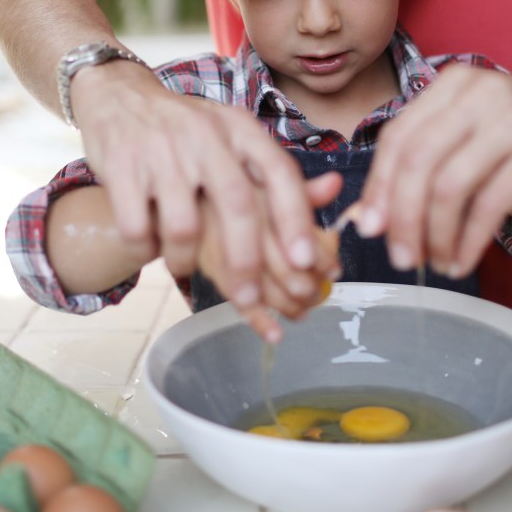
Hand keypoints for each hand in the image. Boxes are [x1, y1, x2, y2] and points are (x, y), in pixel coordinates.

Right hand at [73, 61, 325, 313]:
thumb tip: (334, 192)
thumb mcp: (234, 138)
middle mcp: (205, 136)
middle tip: (250, 297)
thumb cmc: (188, 129)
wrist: (119, 95)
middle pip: (236, 204)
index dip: (295, 219)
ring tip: (183, 266)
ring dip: (185, 260)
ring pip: (183, 226)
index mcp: (239, 129)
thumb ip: (276, 171)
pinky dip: (144, 249)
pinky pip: (137, 227)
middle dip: (247, 261)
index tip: (306, 262)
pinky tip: (148, 248)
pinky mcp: (121, 166)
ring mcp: (161, 150)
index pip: (279, 172)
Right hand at [195, 171, 343, 342]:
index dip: (321, 256)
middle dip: (306, 286)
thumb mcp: (260, 179)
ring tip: (302, 309)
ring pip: (261, 285)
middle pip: (282, 262)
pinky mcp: (205, 264)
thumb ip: (299, 189)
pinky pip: (234, 298)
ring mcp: (220, 242)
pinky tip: (275, 333)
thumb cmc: (226, 191)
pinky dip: (258, 320)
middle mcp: (241, 215)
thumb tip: (336, 183)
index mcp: (261, 191)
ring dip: (288, 304)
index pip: (300, 230)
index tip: (333, 271)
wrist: (175, 198)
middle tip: (317, 292)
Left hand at [357, 65, 511, 276]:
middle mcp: (480, 95)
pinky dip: (469, 240)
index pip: (398, 137)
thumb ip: (429, 164)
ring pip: (449, 187)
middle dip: (401, 219)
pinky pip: (490, 205)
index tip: (371, 227)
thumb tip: (370, 214)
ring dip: (435, 235)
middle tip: (400, 256)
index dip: (378, 187)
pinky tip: (464, 258)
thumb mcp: (478, 132)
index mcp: (454, 85)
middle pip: (417, 163)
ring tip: (436, 262)